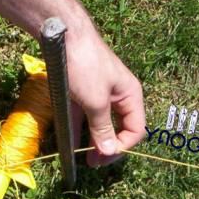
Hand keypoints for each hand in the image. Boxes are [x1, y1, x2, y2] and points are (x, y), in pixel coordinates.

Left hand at [66, 28, 145, 166]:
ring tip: (84, 160)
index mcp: (130, 96)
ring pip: (99, 124)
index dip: (122, 146)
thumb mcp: (96, 101)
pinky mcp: (80, 92)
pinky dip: (77, 131)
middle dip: (107, 147)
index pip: (135, 129)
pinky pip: (82, 117)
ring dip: (92, 142)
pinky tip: (69, 145)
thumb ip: (103, 128)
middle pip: (118, 129)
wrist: (63, 35)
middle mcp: (117, 96)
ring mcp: (98, 94)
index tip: (104, 157)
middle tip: (93, 163)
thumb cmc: (85, 66)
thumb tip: (110, 151)